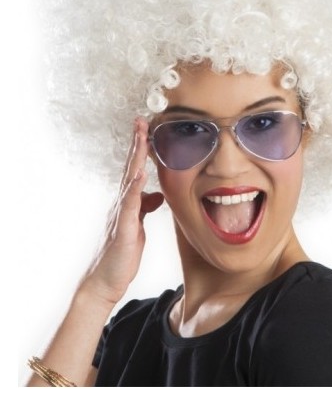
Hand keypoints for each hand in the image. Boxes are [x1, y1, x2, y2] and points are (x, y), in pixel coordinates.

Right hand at [81, 118, 163, 303]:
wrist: (106, 280)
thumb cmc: (122, 254)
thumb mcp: (138, 226)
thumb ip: (144, 208)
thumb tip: (156, 195)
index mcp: (127, 202)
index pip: (134, 170)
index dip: (141, 149)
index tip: (147, 128)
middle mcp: (121, 203)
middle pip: (130, 167)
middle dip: (137, 143)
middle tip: (141, 120)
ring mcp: (120, 214)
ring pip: (128, 180)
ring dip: (135, 158)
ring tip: (141, 137)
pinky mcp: (122, 228)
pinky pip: (129, 205)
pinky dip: (134, 189)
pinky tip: (139, 175)